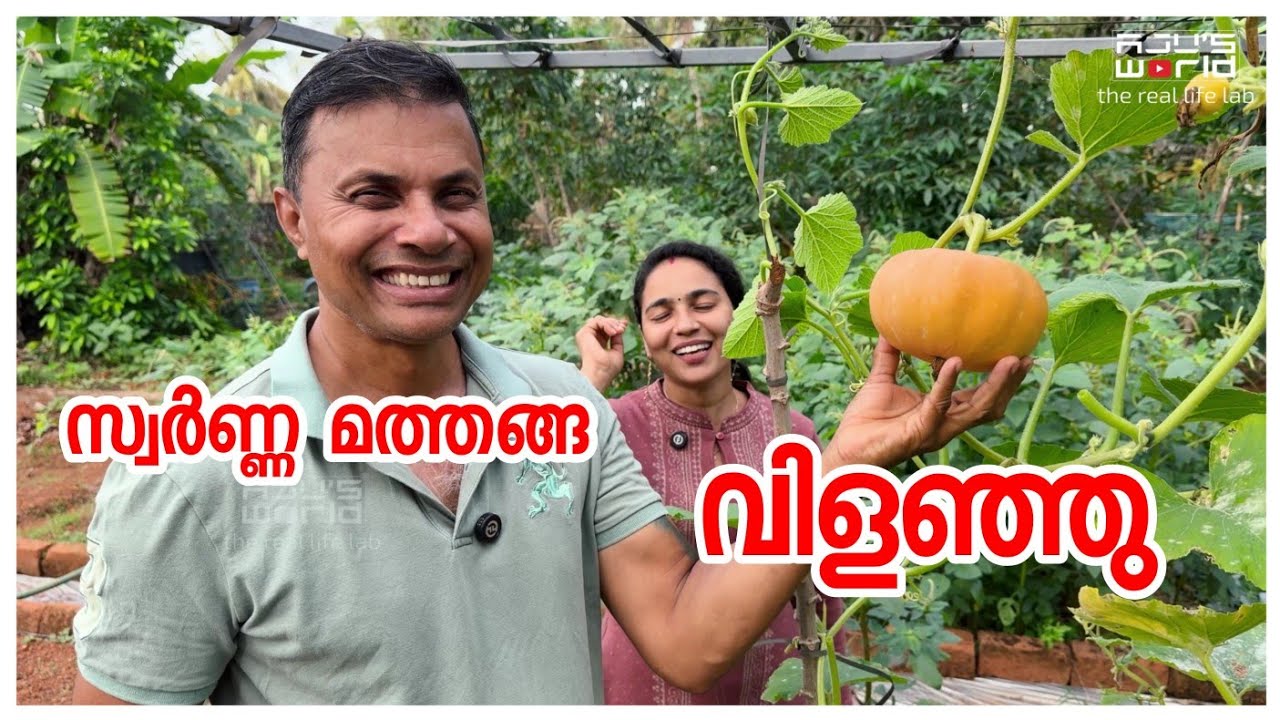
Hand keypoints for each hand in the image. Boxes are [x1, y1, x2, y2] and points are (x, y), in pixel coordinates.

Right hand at [575, 315, 627, 391]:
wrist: (599, 373)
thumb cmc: (608, 368)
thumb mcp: (617, 352)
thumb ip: (617, 340)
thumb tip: (619, 329)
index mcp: (598, 343)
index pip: (606, 329)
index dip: (616, 324)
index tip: (625, 325)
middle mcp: (590, 338)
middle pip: (603, 322)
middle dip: (615, 323)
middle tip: (622, 328)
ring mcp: (586, 335)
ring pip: (600, 320)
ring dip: (612, 324)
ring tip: (618, 331)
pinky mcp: (584, 332)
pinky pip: (597, 321)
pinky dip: (607, 324)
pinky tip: (613, 332)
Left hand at [822, 337, 1032, 469]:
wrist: (847, 449)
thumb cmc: (865, 420)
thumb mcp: (881, 380)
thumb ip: (889, 356)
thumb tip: (889, 326)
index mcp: (943, 413)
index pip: (981, 397)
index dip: (1000, 380)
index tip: (1018, 354)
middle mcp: (947, 425)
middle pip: (990, 406)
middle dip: (1010, 384)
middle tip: (1026, 357)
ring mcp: (937, 430)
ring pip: (977, 409)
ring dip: (996, 385)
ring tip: (1009, 360)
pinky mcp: (921, 431)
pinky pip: (939, 404)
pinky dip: (947, 382)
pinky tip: (954, 361)